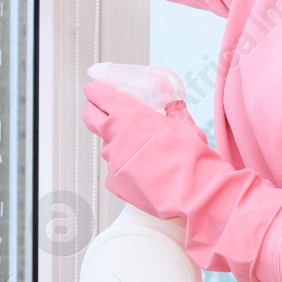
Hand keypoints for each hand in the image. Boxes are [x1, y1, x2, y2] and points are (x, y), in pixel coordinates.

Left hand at [82, 80, 210, 219]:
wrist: (190, 190)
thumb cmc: (188, 156)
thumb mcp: (185, 124)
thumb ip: (174, 111)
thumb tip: (173, 103)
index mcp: (129, 115)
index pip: (98, 95)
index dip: (96, 91)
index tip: (97, 90)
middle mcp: (114, 135)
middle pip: (90, 117)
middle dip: (94, 110)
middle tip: (104, 110)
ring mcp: (112, 160)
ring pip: (109, 145)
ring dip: (120, 144)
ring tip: (144, 151)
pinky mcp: (113, 181)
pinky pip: (116, 169)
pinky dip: (127, 167)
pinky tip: (146, 172)